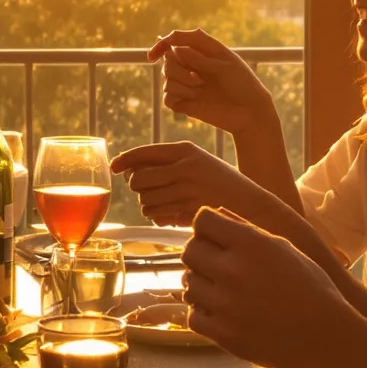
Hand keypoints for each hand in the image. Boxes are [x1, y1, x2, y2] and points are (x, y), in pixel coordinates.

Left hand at [113, 140, 290, 228]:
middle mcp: (184, 168)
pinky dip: (157, 217)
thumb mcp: (198, 161)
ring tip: (163, 203)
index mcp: (185, 150)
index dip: (123, 160)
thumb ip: (167, 161)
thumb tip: (127, 170)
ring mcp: (187, 191)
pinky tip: (170, 214)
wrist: (252, 205)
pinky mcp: (188, 212)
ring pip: (145, 200)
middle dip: (138, 187)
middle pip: (138, 179)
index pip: (143, 153)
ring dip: (147, 204)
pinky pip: (157, 216)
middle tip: (148, 190)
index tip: (114, 168)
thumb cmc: (221, 182)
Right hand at [148, 29, 276, 136]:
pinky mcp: (184, 102)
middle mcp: (192, 65)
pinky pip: (167, 98)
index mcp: (203, 51)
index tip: (153, 56)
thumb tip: (174, 49)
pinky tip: (195, 101)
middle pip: (168, 61)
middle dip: (179, 70)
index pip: (175, 40)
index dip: (162, 44)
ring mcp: (187, 84)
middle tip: (198, 80)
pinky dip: (179, 98)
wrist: (249, 113)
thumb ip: (199, 57)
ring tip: (200, 91)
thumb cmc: (242, 85)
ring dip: (183, 85)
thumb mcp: (224, 66)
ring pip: (166, 79)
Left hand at [181, 207, 358, 367]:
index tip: (216, 237)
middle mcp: (234, 270)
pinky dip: (204, 314)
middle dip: (201, 254)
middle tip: (217, 265)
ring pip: (187, 283)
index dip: (208, 226)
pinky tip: (224, 313)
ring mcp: (225, 304)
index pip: (203, 220)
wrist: (326, 339)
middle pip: (189, 250)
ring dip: (202, 285)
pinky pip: (193, 315)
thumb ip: (246, 229)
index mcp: (252, 244)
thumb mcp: (285, 249)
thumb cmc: (311, 289)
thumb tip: (215, 212)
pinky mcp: (223, 333)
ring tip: (224, 291)